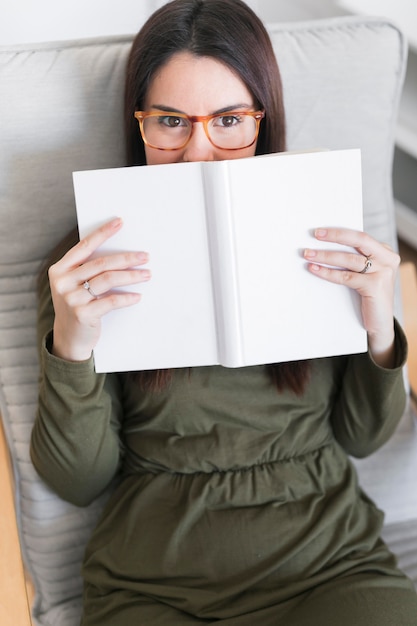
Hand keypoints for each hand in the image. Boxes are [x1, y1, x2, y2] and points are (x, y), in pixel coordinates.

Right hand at [49, 218, 150, 361]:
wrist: (69, 338)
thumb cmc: (78, 306)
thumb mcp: (75, 285)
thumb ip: (88, 269)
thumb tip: (121, 253)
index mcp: (60, 269)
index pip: (85, 246)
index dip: (103, 233)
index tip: (120, 222)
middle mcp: (63, 282)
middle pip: (101, 263)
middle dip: (126, 258)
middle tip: (145, 256)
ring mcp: (71, 299)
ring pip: (108, 280)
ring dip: (131, 276)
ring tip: (147, 274)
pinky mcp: (83, 314)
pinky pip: (111, 301)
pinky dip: (127, 298)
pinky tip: (137, 296)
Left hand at [304, 227, 399, 367]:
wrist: (379, 323)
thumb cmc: (367, 296)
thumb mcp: (364, 273)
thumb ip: (354, 259)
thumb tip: (324, 246)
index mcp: (384, 251)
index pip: (360, 236)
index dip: (339, 232)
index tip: (320, 231)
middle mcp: (387, 259)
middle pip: (359, 240)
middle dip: (335, 236)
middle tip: (315, 234)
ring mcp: (383, 272)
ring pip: (349, 259)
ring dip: (325, 256)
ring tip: (308, 254)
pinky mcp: (375, 286)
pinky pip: (346, 277)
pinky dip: (328, 273)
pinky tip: (315, 269)